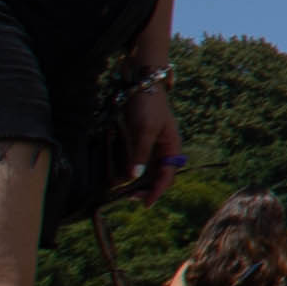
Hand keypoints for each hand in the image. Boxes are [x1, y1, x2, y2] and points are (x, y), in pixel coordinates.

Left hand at [124, 71, 182, 190]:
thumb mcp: (144, 130)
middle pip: (156, 175)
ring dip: (133, 180)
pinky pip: (133, 160)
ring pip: (143, 169)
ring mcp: (149, 144)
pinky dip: (126, 168)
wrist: (139, 82)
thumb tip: (135, 176)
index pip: (167, 175)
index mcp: (171, 147)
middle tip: (127, 197)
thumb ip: (140, 153)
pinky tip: (116, 173)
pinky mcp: (137, 140)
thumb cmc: (147, 105)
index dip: (157, 190)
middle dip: (143, 187)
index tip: (144, 203)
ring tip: (119, 188)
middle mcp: (162, 148)